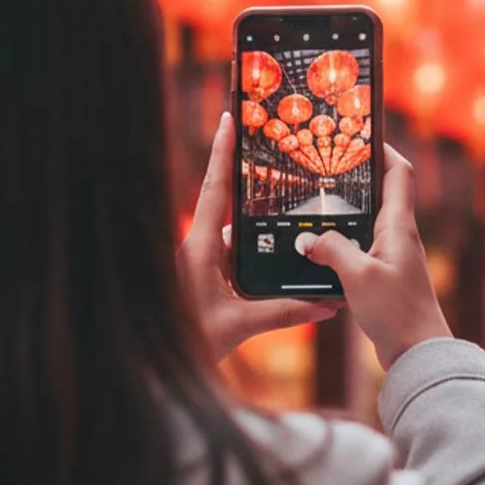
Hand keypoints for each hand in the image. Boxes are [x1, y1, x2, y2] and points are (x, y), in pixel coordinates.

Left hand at [181, 113, 341, 360]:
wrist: (158, 367)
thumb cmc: (188, 342)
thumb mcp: (239, 327)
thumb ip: (284, 313)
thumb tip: (326, 305)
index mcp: (199, 248)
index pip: (213, 188)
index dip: (222, 152)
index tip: (229, 118)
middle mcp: (197, 249)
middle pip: (231, 209)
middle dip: (255, 189)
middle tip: (280, 160)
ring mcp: (199, 263)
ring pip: (234, 237)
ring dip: (258, 232)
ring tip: (291, 219)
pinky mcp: (203, 278)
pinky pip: (231, 257)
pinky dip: (252, 255)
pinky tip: (277, 262)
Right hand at [298, 145, 451, 368]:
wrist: (419, 355)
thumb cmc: (398, 313)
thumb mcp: (357, 276)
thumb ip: (330, 250)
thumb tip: (306, 239)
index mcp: (399, 226)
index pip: (399, 172)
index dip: (382, 148)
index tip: (360, 133)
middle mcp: (399, 237)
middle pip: (381, 194)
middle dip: (356, 177)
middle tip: (326, 166)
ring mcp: (392, 257)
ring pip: (368, 223)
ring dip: (345, 213)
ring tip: (314, 205)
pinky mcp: (384, 278)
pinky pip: (360, 249)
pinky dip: (341, 243)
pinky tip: (319, 251)